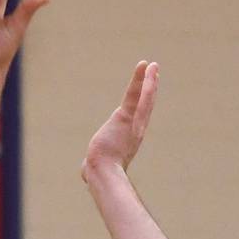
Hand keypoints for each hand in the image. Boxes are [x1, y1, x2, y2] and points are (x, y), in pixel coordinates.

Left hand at [81, 61, 158, 181]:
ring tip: (152, 65)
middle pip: (146, 105)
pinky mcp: (124, 117)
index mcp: (130, 140)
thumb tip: (84, 172)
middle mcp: (136, 130)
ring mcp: (133, 123)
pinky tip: (144, 66)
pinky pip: (134, 95)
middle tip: (155, 74)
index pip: (138, 118)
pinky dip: (140, 80)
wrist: (103, 173)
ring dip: (149, 81)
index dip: (144, 105)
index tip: (147, 95)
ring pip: (143, 98)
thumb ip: (94, 164)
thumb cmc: (99, 173)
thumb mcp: (99, 166)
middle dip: (151, 89)